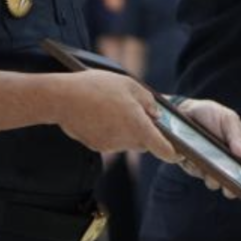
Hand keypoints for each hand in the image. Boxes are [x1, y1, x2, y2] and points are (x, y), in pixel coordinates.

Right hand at [54, 71, 177, 161]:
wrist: (62, 99)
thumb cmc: (97, 87)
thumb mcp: (129, 84)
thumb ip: (147, 101)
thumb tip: (155, 114)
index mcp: (138, 126)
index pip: (161, 148)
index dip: (172, 153)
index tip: (178, 155)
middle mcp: (125, 140)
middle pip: (144, 143)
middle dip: (146, 132)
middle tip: (140, 112)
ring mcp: (109, 146)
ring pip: (127, 141)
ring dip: (127, 130)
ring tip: (114, 107)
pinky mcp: (96, 146)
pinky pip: (111, 140)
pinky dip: (111, 131)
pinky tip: (101, 114)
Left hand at [171, 98, 240, 197]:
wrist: (184, 111)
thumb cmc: (210, 113)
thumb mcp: (228, 119)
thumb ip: (236, 136)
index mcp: (239, 148)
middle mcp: (226, 160)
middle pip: (233, 180)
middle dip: (231, 186)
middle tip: (228, 187)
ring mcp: (210, 165)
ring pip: (214, 181)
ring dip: (211, 177)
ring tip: (206, 164)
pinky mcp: (194, 167)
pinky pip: (195, 173)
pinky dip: (194, 166)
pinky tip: (190, 156)